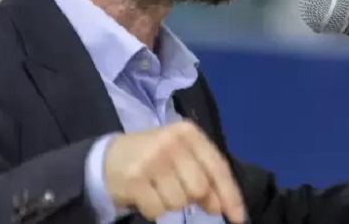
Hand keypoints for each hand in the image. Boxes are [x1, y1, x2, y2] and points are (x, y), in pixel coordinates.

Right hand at [103, 121, 246, 222]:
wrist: (109, 157)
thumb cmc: (154, 157)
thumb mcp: (182, 157)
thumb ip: (205, 176)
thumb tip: (220, 206)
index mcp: (189, 133)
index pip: (218, 167)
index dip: (230, 195)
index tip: (239, 218)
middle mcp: (172, 142)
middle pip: (199, 188)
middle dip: (192, 197)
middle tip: (176, 188)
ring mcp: (152, 159)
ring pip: (179, 202)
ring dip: (170, 203)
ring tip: (158, 188)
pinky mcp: (135, 178)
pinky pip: (157, 210)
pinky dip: (153, 209)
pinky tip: (145, 194)